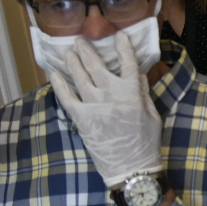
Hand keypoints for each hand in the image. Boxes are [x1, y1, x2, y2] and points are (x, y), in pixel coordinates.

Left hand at [49, 37, 162, 187]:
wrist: (131, 169)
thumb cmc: (145, 144)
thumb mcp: (152, 116)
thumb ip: (143, 93)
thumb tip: (137, 75)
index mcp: (132, 93)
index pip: (128, 63)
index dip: (123, 47)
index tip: (119, 36)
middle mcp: (111, 95)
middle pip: (96, 65)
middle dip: (87, 50)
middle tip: (80, 41)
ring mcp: (94, 106)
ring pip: (80, 77)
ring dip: (73, 62)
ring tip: (68, 52)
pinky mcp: (81, 119)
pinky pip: (66, 97)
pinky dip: (59, 85)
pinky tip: (54, 74)